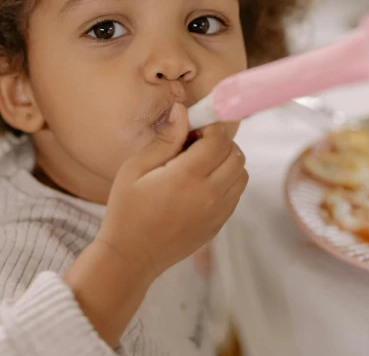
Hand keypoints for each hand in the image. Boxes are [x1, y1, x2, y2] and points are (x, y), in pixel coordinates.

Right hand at [65, 103, 246, 345]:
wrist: (131, 256)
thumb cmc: (127, 209)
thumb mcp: (136, 168)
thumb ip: (165, 139)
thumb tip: (183, 111)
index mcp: (188, 177)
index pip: (219, 140)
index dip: (209, 128)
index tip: (193, 129)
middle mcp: (210, 195)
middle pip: (236, 155)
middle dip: (220, 143)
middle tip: (194, 146)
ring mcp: (218, 213)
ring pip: (241, 175)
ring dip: (226, 163)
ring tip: (198, 166)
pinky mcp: (218, 225)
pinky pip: (235, 195)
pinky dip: (226, 183)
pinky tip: (199, 186)